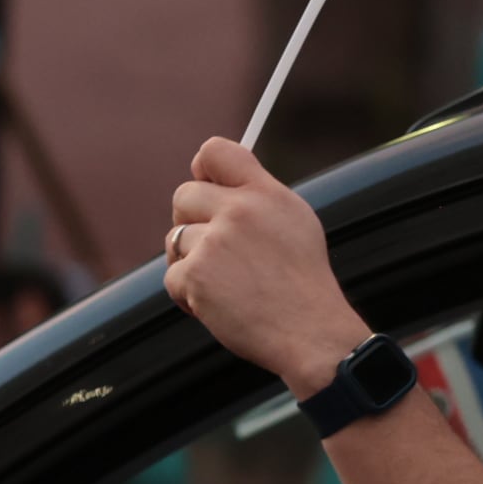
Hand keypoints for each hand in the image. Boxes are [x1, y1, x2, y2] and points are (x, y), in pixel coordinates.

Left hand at [164, 138, 368, 397]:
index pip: (214, 151)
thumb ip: (258, 197)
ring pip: (175, 240)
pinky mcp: (196, 275)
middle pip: (183, 195)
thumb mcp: (294, 222)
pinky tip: (218, 305)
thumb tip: (217, 182)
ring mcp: (215, 242)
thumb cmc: (303, 283)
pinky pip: (172, 276)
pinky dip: (188, 295)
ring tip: (224, 284)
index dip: (202, 170)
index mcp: (265, 193)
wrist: (310, 332)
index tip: (206, 189)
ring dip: (191, 262)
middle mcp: (239, 210)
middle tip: (214, 249)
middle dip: (190, 222)